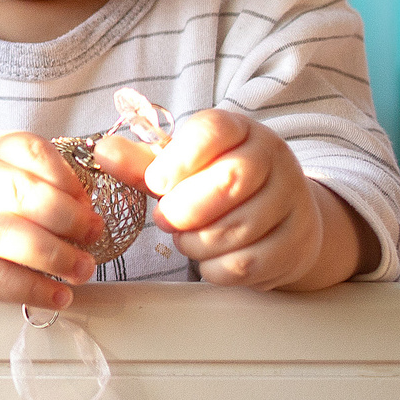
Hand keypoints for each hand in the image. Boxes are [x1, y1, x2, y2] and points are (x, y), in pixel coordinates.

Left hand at [91, 111, 368, 290]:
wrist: (284, 218)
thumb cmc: (220, 186)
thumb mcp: (182, 166)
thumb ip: (141, 162)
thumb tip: (103, 151)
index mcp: (241, 131)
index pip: (213, 130)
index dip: (179, 158)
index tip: (156, 181)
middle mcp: (272, 160)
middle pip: (228, 182)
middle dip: (183, 209)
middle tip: (166, 219)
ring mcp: (291, 202)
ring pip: (234, 230)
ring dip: (195, 243)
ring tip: (188, 238)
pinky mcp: (296, 244)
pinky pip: (246, 264)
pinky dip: (214, 268)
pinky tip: (209, 258)